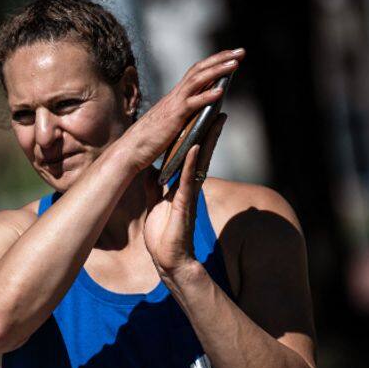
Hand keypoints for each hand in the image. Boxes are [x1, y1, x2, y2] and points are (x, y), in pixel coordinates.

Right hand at [122, 49, 242, 171]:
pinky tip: (221, 91)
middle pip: (200, 69)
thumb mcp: (170, 122)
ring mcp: (174, 105)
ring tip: (235, 63)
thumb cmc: (149, 139)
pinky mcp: (173, 118)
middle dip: (221, 58)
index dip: (214, 61)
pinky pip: (192, 104)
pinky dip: (207, 96)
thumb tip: (198, 113)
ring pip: (197, 80)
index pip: (197, 72)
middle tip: (241, 51)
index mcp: (175, 96)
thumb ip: (184, 115)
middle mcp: (175, 95)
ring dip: (218, 70)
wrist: (131, 149)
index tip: (230, 55)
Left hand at [143, 112, 225, 280]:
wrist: (167, 259)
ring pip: (199, 162)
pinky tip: (194, 147)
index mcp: (181, 186)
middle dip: (208, 131)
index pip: (191, 156)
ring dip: (206, 140)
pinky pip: (188, 180)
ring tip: (215, 118)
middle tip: (217, 108)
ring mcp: (188, 194)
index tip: (201, 115)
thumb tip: (151, 171)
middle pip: (201, 153)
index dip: (195, 136)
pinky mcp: (184, 203)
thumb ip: (155, 186)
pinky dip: (190, 163)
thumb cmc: (163, 235)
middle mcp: (189, 186)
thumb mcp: (155, 203)